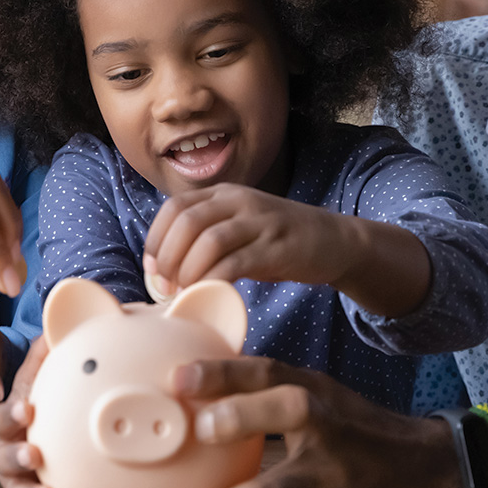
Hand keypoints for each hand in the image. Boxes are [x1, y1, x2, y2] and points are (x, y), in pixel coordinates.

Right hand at [0, 338, 57, 487]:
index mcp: (9, 420)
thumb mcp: (40, 377)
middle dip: (18, 457)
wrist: (38, 428)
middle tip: (36, 455)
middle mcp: (7, 451)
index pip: (3, 416)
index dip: (13, 413)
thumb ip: (44, 356)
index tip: (28, 409)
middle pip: (3, 458)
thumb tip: (54, 326)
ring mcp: (17, 480)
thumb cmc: (40, 401)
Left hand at [143, 184, 353, 293]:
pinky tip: (210, 294)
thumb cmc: (277, 241)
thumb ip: (205, 236)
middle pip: (186, 221)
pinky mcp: (277, 247)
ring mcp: (260, 222)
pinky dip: (214, 281)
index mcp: (224, 194)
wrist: (334, 240)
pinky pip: (235, 263)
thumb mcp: (239, 226)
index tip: (152, 269)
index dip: (155, 238)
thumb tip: (162, 267)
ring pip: (208, 241)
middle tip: (164, 286)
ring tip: (183, 293)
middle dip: (167, 257)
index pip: (174, 207)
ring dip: (187, 271)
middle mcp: (239, 201)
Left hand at [147, 357, 461, 487]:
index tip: (179, 376)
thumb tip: (191, 393)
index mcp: (319, 393)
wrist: (435, 474)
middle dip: (236, 420)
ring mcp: (338, 479)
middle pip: (285, 415)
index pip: (270, 372)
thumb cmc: (358, 433)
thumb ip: (268, 393)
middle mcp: (330, 429)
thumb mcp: (324, 398)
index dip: (226, 370)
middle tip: (189, 432)